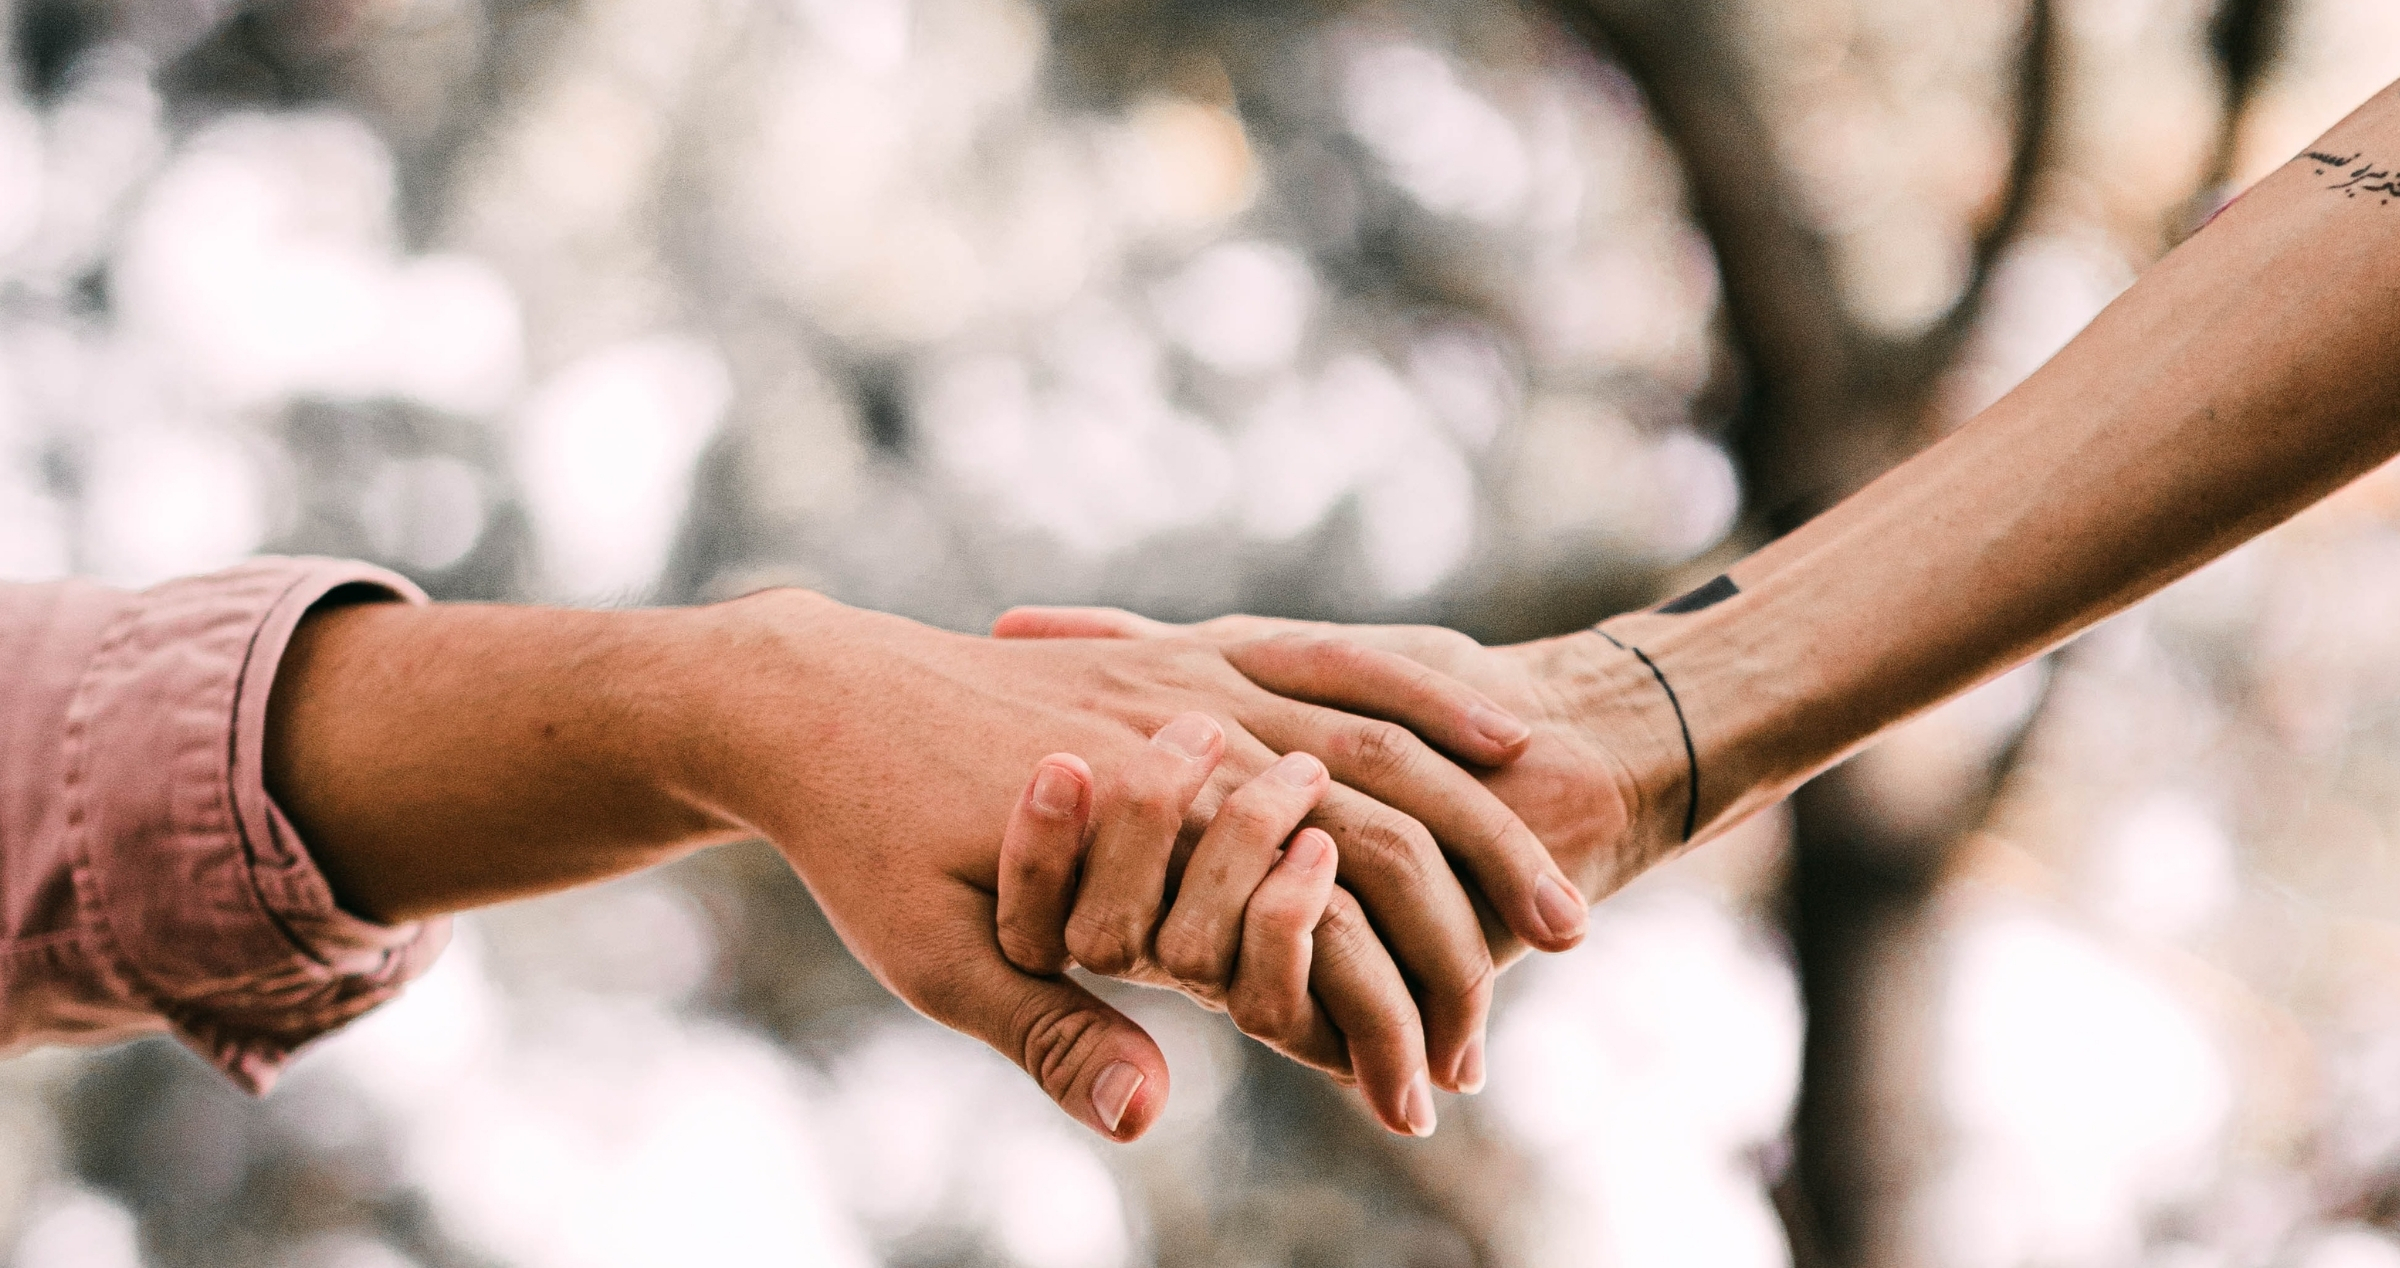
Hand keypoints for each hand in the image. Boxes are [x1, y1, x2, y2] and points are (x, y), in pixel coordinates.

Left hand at [683, 592, 1588, 1126]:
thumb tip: (1156, 1118)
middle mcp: (1191, 716)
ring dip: (1471, 778)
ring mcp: (1191, 675)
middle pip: (1381, 776)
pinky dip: (1416, 693)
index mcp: (1154, 792)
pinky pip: (1329, 658)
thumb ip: (1051, 1031)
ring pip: (1375, 709)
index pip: (1325, 863)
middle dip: (1484, 856)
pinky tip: (1479, 740)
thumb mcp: (938, 954)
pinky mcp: (1178, 659)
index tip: (1459, 1039)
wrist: (801, 695)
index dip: (1401, 959)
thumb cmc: (863, 835)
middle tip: (1570, 932)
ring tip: (1545, 850)